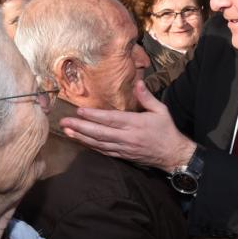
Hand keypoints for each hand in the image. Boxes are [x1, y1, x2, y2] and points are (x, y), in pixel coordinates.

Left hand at [60, 80, 195, 172]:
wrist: (172, 154)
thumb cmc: (166, 130)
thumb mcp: (161, 110)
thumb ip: (147, 97)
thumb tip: (138, 83)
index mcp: (136, 124)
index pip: (111, 119)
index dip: (94, 116)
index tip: (80, 111)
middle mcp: (127, 137)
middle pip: (100, 133)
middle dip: (80, 127)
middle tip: (64, 122)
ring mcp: (123, 148)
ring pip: (98, 143)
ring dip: (81, 137)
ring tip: (67, 131)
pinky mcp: (122, 155)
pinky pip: (103, 151)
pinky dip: (90, 146)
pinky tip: (80, 141)